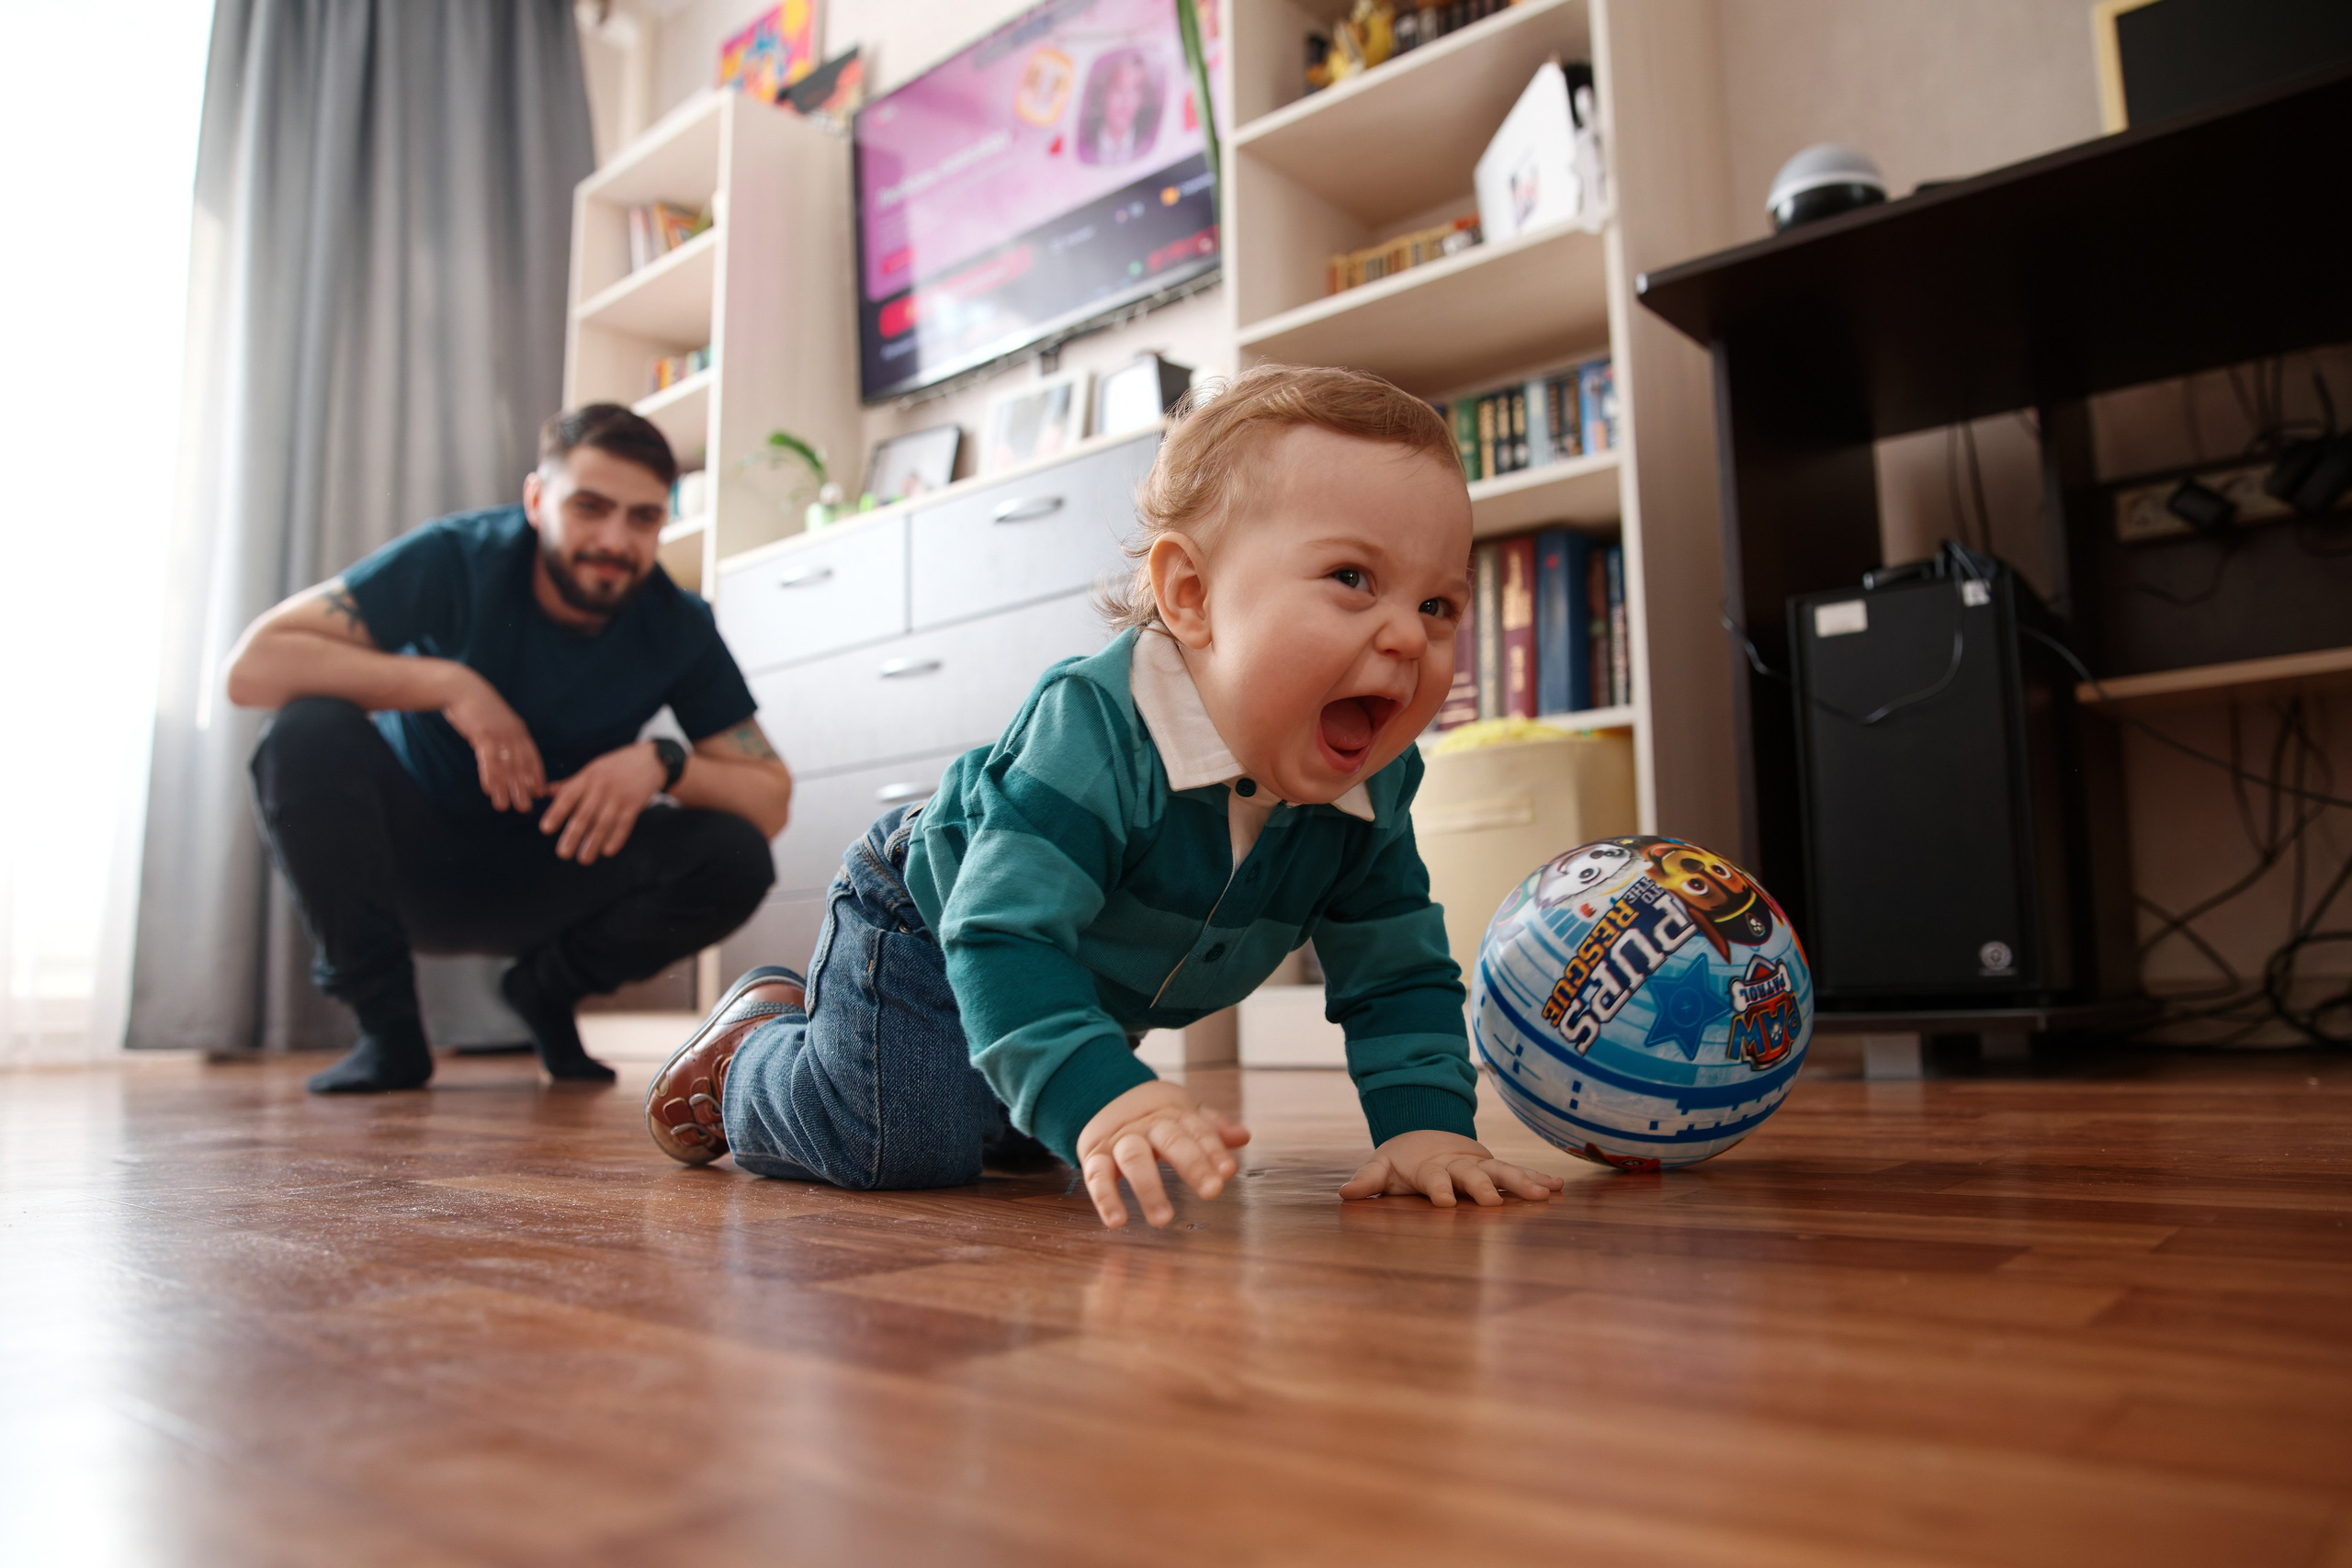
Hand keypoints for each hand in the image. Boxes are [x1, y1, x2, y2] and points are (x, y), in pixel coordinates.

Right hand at [442, 669, 543, 811]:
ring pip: (505, 766)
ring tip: (504, 807)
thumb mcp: (497, 722)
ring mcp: (499, 733)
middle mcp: (513, 733)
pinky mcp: (482, 734)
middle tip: (525, 809)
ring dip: (504, 788)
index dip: (536, 776)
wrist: (460, 688)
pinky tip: (488, 790)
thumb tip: (507, 756)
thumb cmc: (477, 707)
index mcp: (518, 730)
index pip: (532, 757)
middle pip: (521, 766)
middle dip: (523, 788)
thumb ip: (504, 738)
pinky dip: (489, 775)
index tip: (539, 793)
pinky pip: (487, 759)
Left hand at [540, 742, 665, 863]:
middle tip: (562, 854)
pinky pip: (624, 825)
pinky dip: (616, 839)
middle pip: (584, 814)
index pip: (568, 796)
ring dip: (593, 843)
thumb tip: (544, 792)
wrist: (649, 760)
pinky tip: (607, 852)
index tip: (545, 829)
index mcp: (587, 777)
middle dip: (573, 835)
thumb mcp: (592, 770)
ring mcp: (619, 797)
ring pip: (603, 823)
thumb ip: (570, 784)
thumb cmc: (616, 766)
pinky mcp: (634, 805)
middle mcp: (602, 787)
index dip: (556, 813)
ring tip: (583, 859)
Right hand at [1075, 1079, 1251, 1228]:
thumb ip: (1211, 1128)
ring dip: (1149, 1188)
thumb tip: (1243, 1136)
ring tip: (1163, 1219)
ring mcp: (1120, 1140)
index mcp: (1173, 1115)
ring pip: (1134, 1158)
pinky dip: (1106, 1199)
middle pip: (1171, 1141)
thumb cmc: (1153, 1115)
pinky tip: (1117, 1221)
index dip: (1214, 1150)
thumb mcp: (1183, 1114)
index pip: (1198, 1130)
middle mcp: (1147, 1126)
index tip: (1228, 1171)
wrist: (1103, 1095)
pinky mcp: (1095, 1155)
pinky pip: (1097, 1175)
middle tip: (1212, 1191)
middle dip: (1192, 1165)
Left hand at [1338, 1129, 1564, 1208]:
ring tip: (1544, 1194)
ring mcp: (1479, 1166)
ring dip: (1521, 1182)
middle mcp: (1458, 1165)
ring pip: (1501, 1172)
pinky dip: (1538, 1178)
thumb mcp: (1383, 1168)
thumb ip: (1368, 1180)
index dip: (1437, 1189)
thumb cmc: (1404, 1160)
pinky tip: (1558, 1186)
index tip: (1444, 1202)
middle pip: (1471, 1176)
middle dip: (1482, 1187)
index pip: (1433, 1179)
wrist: (1427, 1135)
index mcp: (1430, 1168)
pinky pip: (1518, 1173)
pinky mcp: (1494, 1169)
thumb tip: (1343, 1193)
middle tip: (1494, 1202)